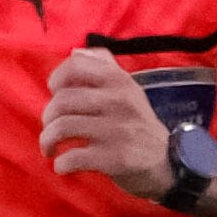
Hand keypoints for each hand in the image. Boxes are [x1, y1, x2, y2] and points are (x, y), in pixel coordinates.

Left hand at [41, 48, 173, 198]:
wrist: (168, 164)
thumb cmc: (139, 126)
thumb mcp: (129, 91)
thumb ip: (104, 68)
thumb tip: (76, 51)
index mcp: (120, 82)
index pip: (76, 66)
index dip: (57, 79)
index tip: (55, 94)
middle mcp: (120, 101)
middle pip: (62, 101)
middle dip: (48, 118)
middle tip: (51, 129)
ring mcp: (119, 130)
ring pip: (63, 127)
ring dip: (48, 140)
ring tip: (50, 148)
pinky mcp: (116, 158)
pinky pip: (73, 157)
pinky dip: (61, 164)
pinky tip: (64, 166)